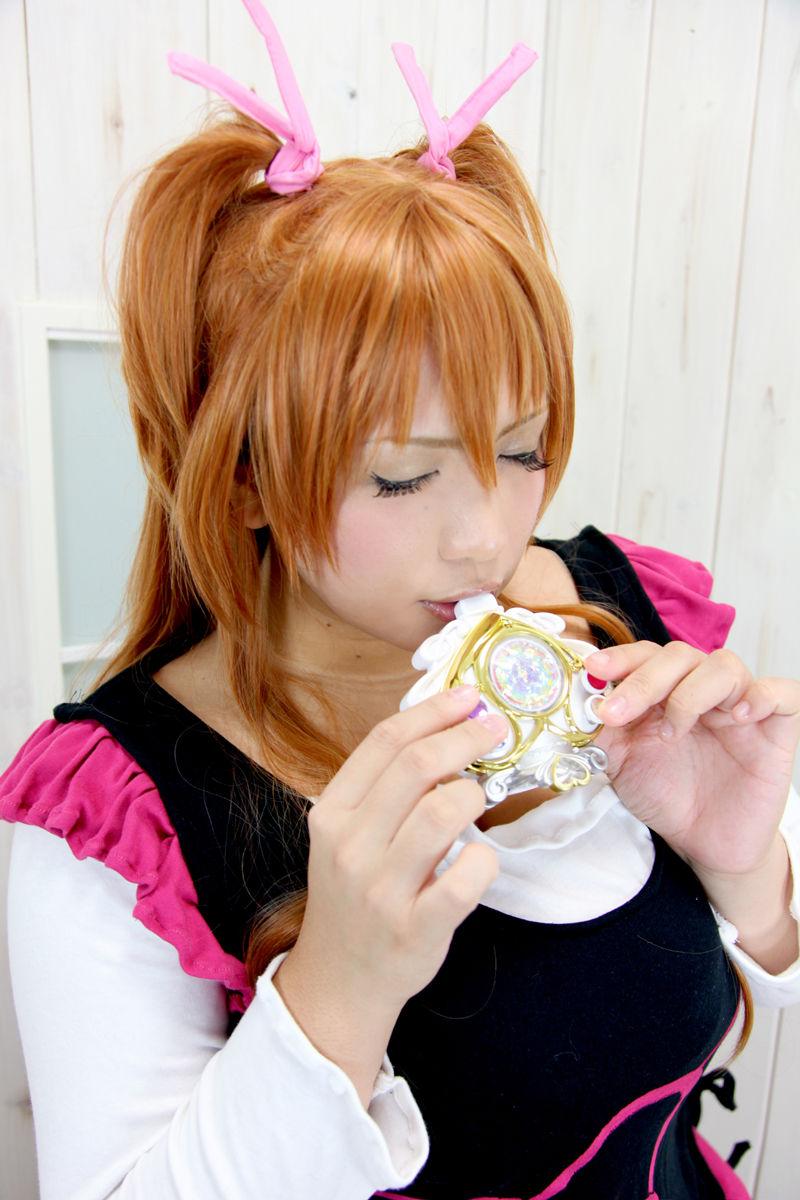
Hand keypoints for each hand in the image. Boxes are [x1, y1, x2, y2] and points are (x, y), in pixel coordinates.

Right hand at [274, 686, 502, 1102]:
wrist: (340, 979)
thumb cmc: (356, 895)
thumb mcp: (349, 834)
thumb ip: (385, 788)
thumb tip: (444, 729)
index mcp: (332, 812)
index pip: (385, 742)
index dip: (433, 711)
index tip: (468, 697)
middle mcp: (351, 846)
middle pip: (416, 767)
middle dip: (465, 737)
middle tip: (495, 730)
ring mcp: (380, 890)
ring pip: (441, 812)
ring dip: (473, 795)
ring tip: (478, 801)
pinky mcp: (415, 929)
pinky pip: (464, 879)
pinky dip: (484, 860)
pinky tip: (480, 857)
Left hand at [585, 641, 799, 879]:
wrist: (705, 844)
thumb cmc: (667, 796)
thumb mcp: (621, 764)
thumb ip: (598, 732)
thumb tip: (571, 706)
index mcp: (664, 691)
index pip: (646, 656)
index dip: (621, 657)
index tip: (594, 669)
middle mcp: (701, 690)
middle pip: (679, 656)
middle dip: (643, 681)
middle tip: (616, 712)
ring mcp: (740, 706)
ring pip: (724, 666)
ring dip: (691, 692)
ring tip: (673, 730)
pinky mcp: (776, 729)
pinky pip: (783, 694)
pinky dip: (763, 695)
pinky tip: (740, 715)